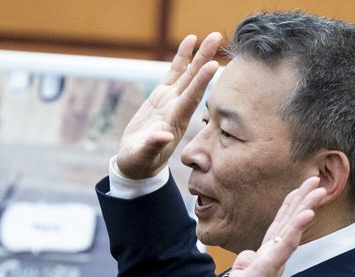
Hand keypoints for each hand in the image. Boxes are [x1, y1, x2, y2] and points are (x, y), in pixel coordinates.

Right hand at [115, 32, 220, 178]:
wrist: (137, 162)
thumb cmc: (139, 162)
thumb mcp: (142, 156)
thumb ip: (152, 146)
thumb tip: (162, 137)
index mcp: (175, 121)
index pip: (191, 99)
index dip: (201, 83)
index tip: (214, 66)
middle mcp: (177, 108)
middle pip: (194, 81)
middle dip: (205, 60)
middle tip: (217, 38)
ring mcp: (171, 100)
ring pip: (187, 74)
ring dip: (198, 56)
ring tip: (209, 36)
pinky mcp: (162, 96)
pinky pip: (174, 73)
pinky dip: (181, 58)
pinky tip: (189, 42)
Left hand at [203, 177, 326, 276]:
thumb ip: (243, 266)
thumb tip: (245, 258)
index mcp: (265, 258)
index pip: (279, 227)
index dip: (290, 207)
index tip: (300, 188)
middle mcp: (272, 258)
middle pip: (290, 223)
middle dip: (303, 199)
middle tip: (318, 180)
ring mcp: (272, 262)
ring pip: (292, 229)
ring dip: (305, 207)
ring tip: (318, 189)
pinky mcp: (268, 268)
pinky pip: (285, 245)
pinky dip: (296, 228)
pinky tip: (306, 213)